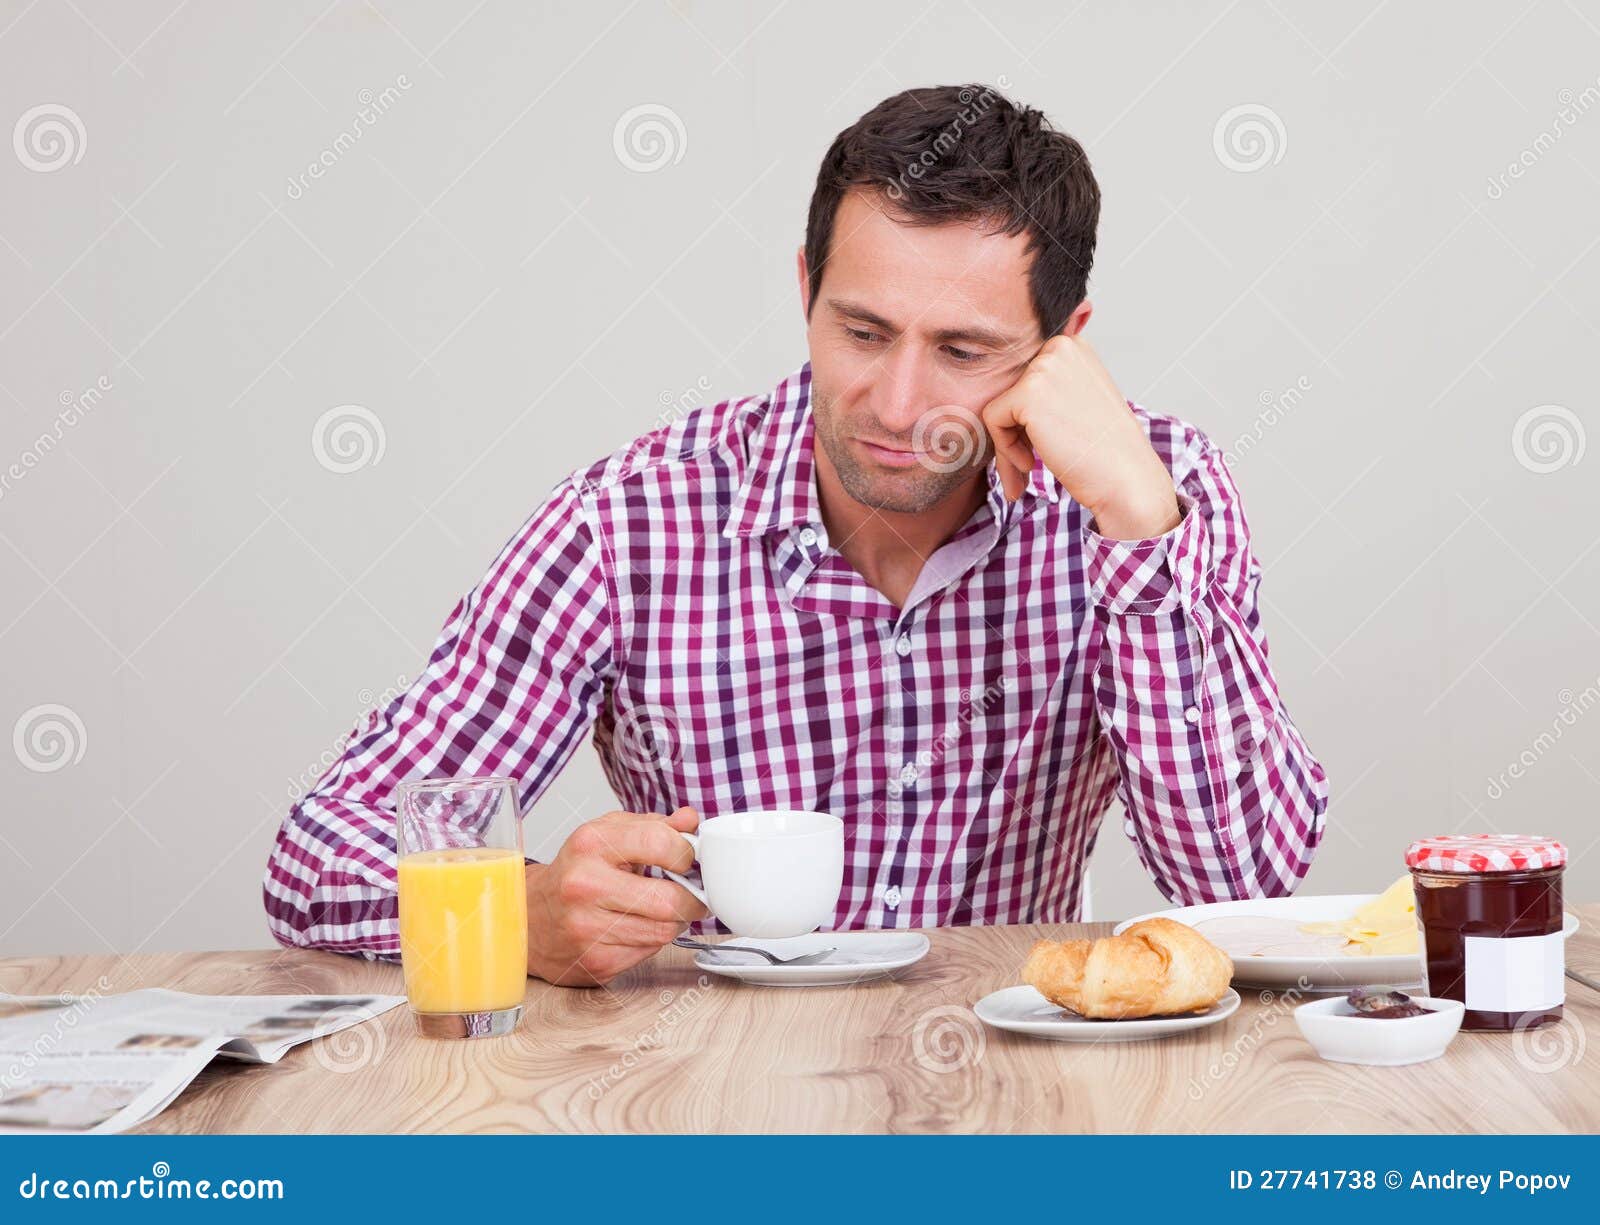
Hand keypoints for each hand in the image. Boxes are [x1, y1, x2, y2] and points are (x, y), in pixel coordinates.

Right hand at [525, 806, 707, 986]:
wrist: (530, 917)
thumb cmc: (575, 872)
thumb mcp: (608, 835)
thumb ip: (653, 826)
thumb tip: (690, 820)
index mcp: (591, 844)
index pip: (659, 843)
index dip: (687, 853)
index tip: (689, 859)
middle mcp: (585, 885)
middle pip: (669, 900)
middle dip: (692, 898)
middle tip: (693, 893)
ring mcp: (588, 928)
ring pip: (664, 931)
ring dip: (675, 921)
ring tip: (664, 909)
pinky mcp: (595, 961)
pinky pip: (649, 952)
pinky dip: (653, 940)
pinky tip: (639, 927)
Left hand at [981, 334, 1180, 539]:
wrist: (1125, 477)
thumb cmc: (1104, 449)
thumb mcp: (1079, 401)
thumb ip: (1048, 389)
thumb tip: (1005, 397)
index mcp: (1072, 346)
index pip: (1024, 379)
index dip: (1026, 418)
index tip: (1039, 446)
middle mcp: (1058, 347)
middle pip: (1009, 391)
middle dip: (1013, 433)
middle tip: (1026, 465)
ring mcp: (1044, 367)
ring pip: (998, 406)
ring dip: (1007, 445)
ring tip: (1027, 470)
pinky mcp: (1028, 392)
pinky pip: (992, 419)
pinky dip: (1004, 449)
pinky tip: (1030, 464)